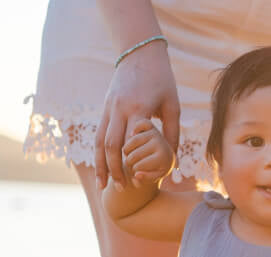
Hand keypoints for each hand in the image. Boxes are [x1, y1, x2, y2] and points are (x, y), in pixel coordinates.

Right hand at [95, 40, 179, 189]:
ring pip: (99, 142)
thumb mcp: (173, 105)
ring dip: (101, 166)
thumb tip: (172, 160)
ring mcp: (109, 109)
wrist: (139, 52)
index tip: (138, 181)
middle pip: (111, 145)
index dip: (134, 163)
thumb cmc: (162, 80)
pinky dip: (98, 155)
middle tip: (121, 190)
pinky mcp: (104, 109)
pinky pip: (97, 135)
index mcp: (138, 108)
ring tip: (103, 187)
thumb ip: (172, 133)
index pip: (133, 141)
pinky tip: (100, 170)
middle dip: (115, 170)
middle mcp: (119, 109)